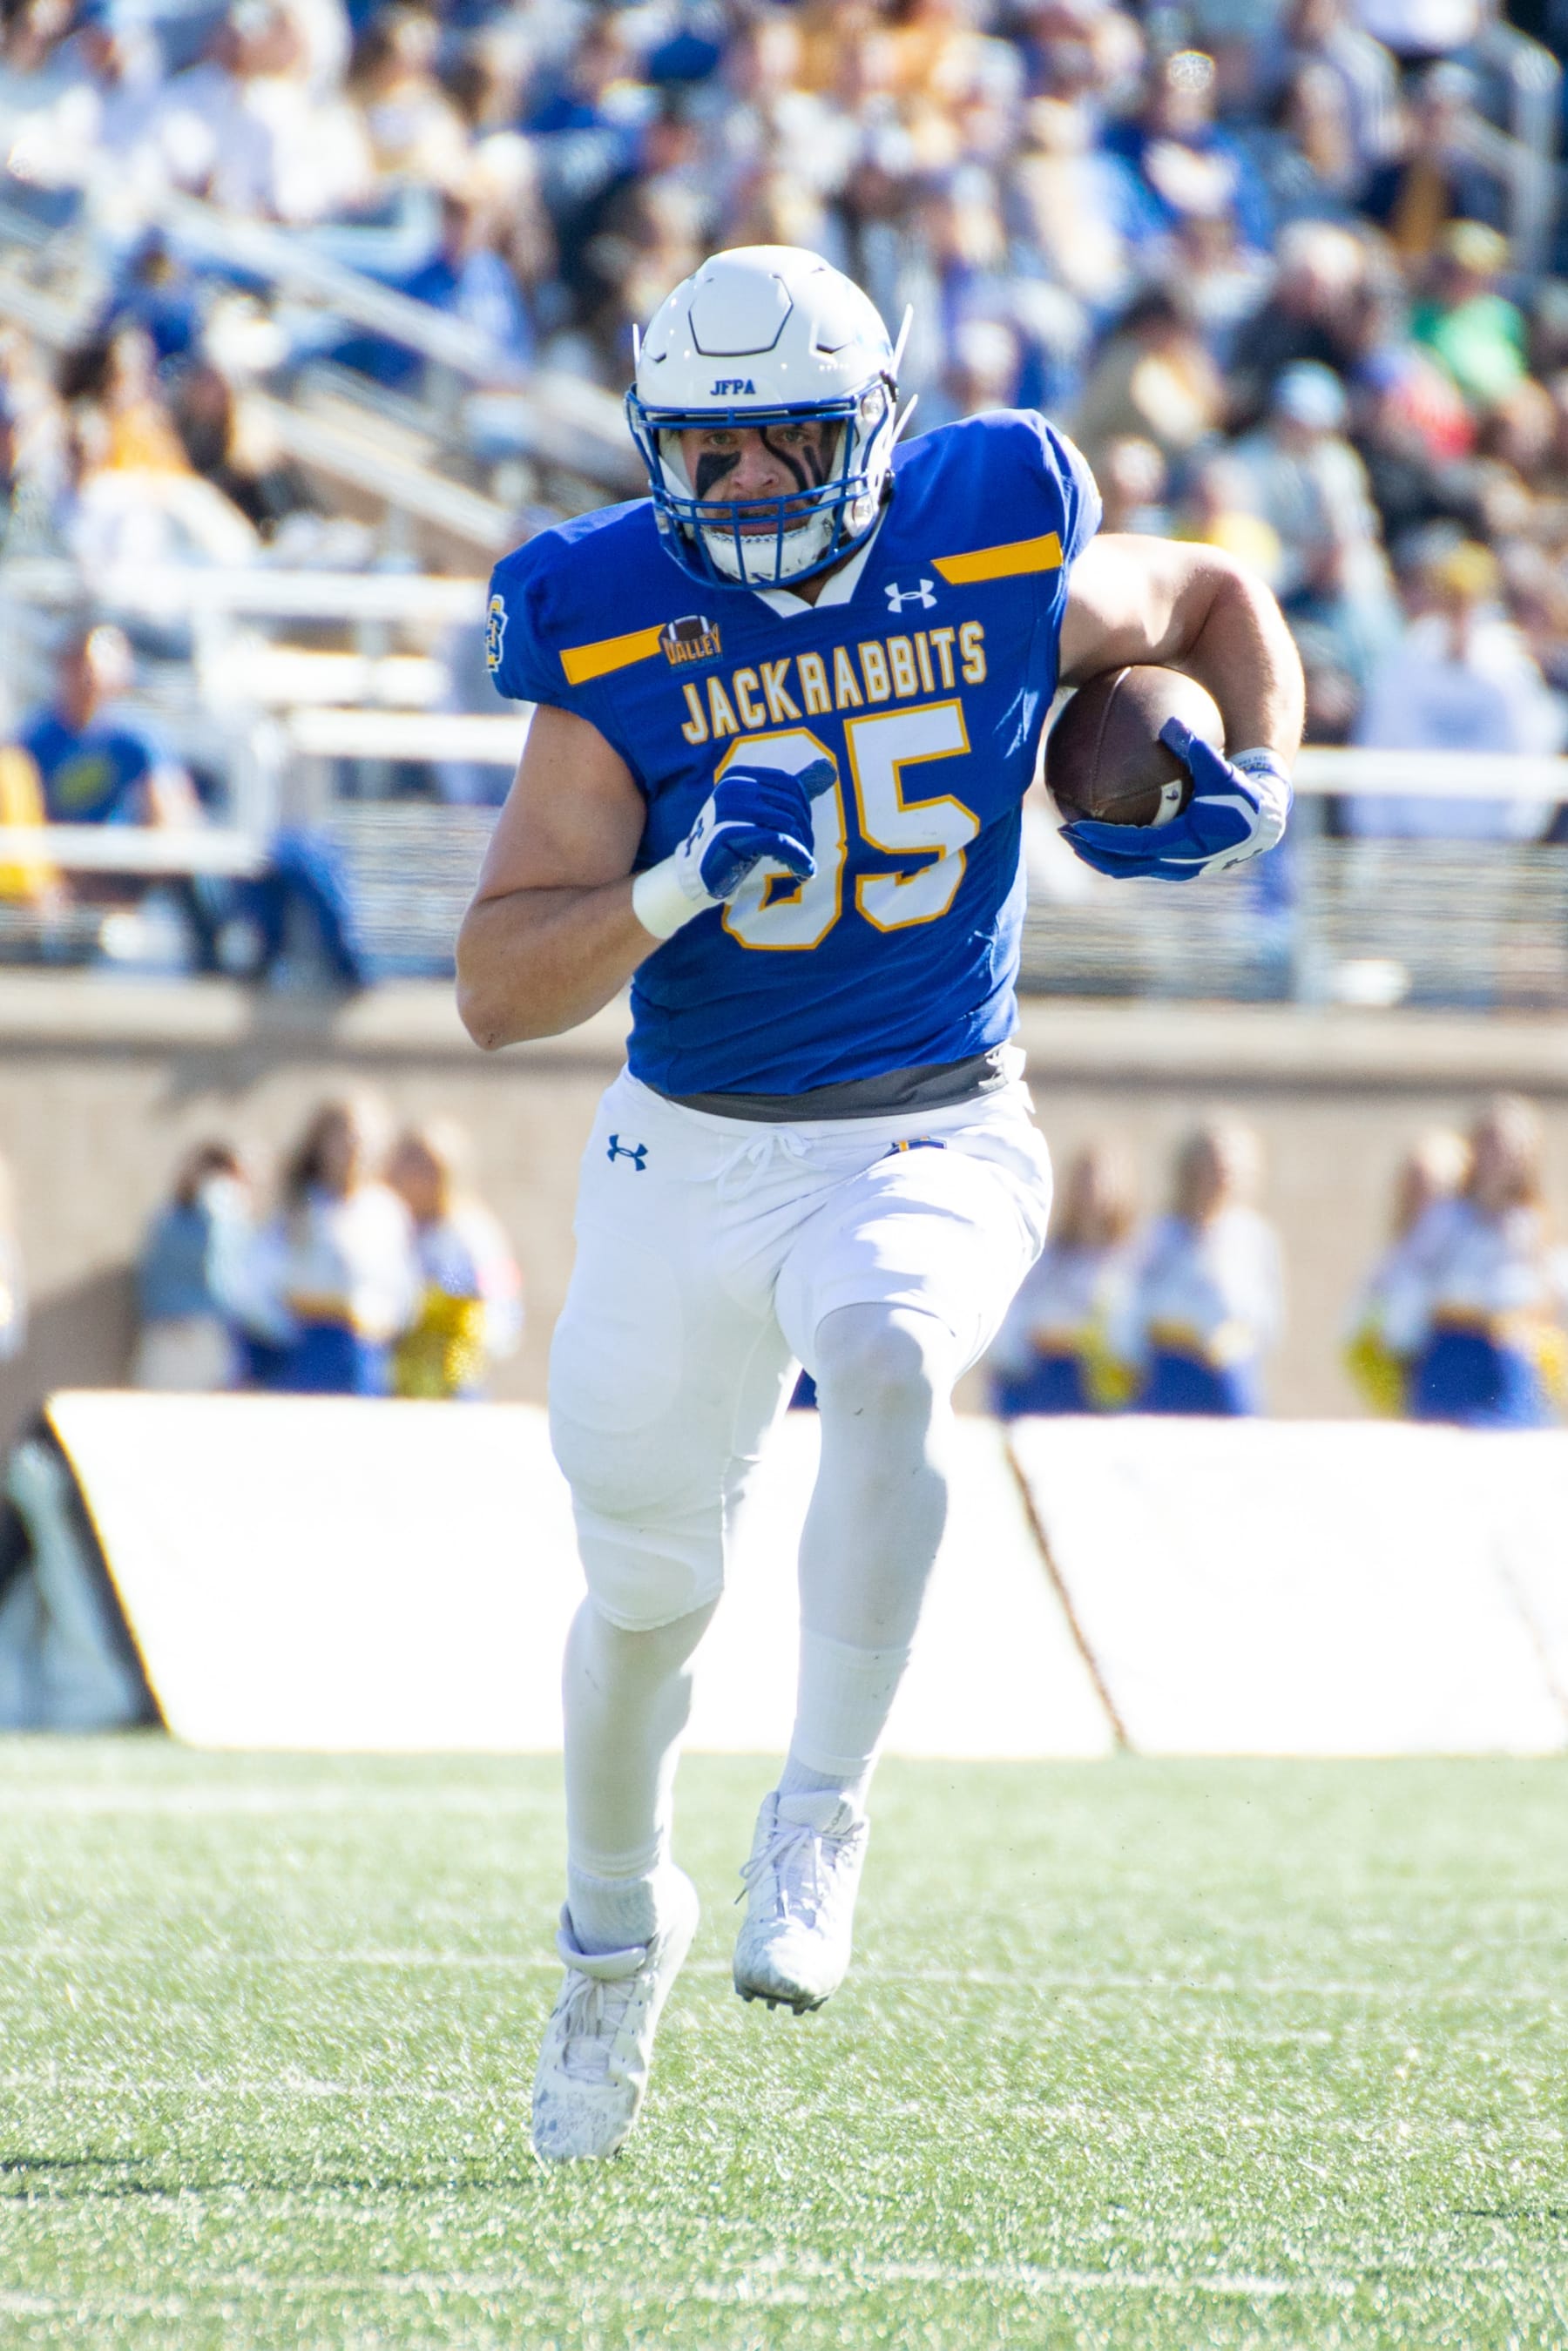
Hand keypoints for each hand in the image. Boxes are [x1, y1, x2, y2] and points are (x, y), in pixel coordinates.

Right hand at [676, 759, 831, 903]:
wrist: (695, 873)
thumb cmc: (731, 842)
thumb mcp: (757, 813)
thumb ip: (789, 793)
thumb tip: (830, 768)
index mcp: (738, 776)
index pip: (790, 784)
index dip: (805, 810)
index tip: (804, 834)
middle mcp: (733, 788)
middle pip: (791, 805)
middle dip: (805, 832)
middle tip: (805, 854)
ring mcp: (730, 810)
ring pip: (788, 824)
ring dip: (802, 849)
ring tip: (801, 865)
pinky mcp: (732, 834)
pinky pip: (780, 842)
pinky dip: (798, 858)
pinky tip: (803, 871)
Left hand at [1062, 722, 1290, 883]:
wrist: (1264, 824)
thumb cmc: (1243, 795)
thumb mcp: (1222, 771)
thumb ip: (1196, 748)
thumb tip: (1170, 722)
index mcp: (1182, 843)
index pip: (1132, 845)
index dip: (1101, 839)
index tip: (1075, 825)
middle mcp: (1176, 864)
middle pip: (1122, 864)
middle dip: (1090, 851)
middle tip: (1064, 832)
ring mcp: (1176, 869)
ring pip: (1129, 867)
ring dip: (1101, 855)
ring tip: (1077, 836)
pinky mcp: (1177, 866)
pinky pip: (1141, 861)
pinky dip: (1120, 850)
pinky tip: (1106, 827)